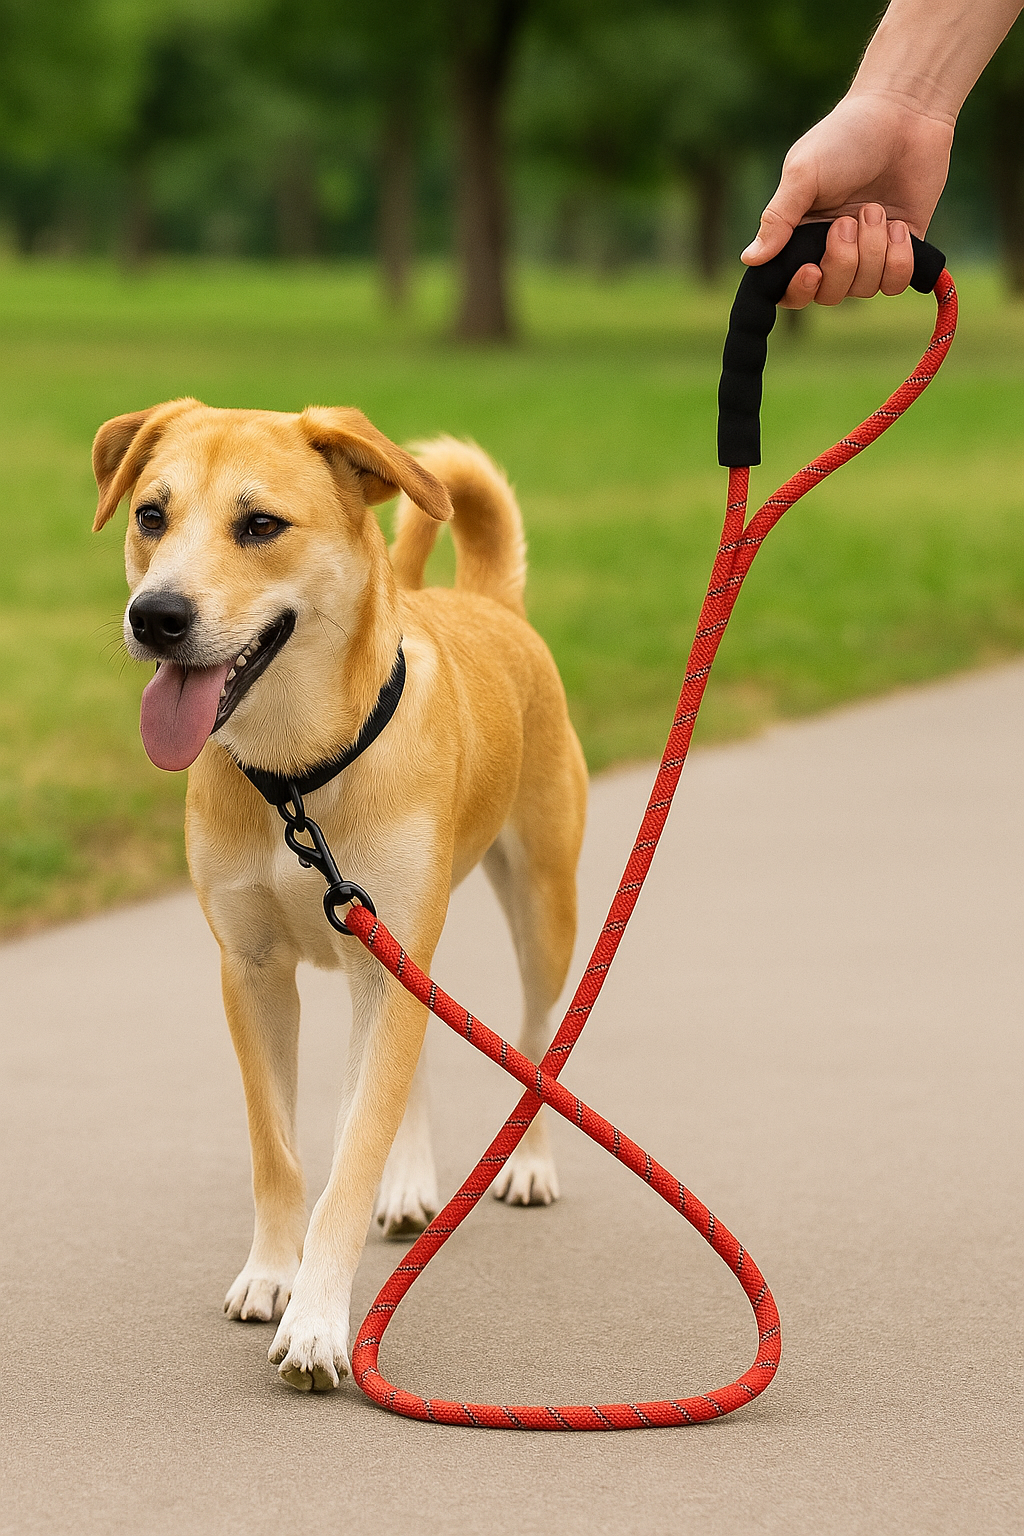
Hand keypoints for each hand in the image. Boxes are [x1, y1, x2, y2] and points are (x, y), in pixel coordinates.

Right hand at [741, 91, 953, 306]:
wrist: (905, 112)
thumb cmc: (846, 136)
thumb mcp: (803, 173)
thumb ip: (777, 219)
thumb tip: (749, 259)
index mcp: (801, 235)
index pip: (790, 289)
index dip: (799, 291)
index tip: (811, 270)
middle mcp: (832, 250)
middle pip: (830, 294)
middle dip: (842, 262)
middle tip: (848, 220)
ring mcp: (869, 252)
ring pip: (865, 288)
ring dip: (873, 250)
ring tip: (877, 209)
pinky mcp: (903, 249)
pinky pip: (897, 282)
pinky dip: (899, 258)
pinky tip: (898, 225)